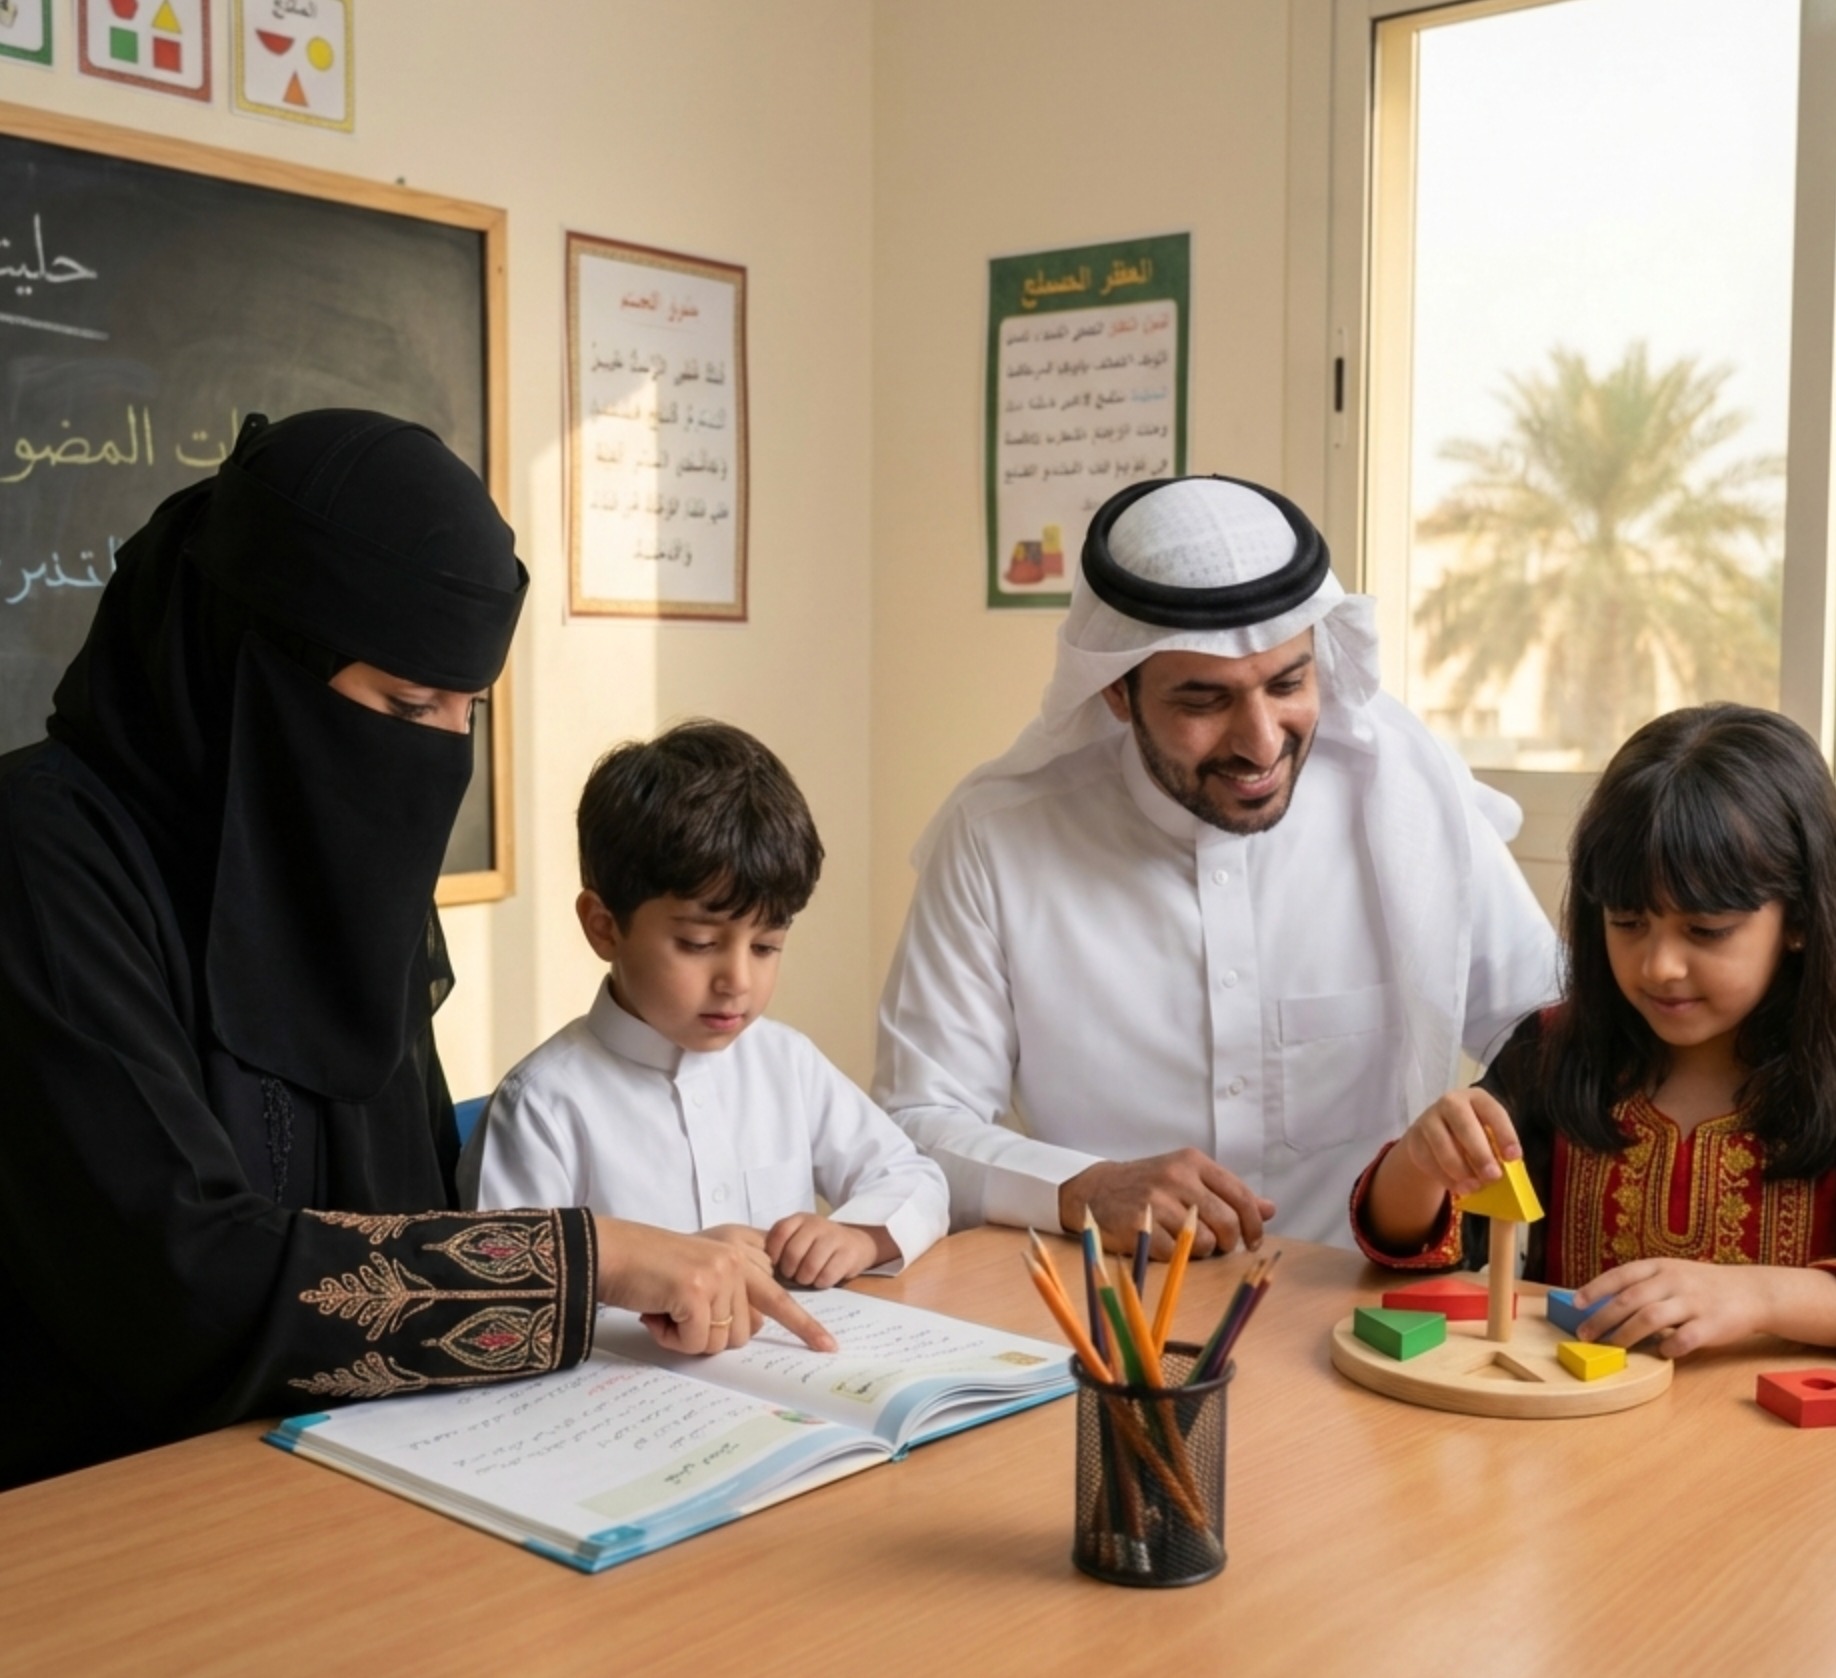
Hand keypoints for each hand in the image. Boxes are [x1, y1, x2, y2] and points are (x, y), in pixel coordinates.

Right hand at [592, 1216, 836, 1354]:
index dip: (804, 1327)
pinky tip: (656, 1313)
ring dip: (687, 1338)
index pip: (781, 1297)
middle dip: (708, 1337)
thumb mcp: (699, 1275)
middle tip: (679, 1315)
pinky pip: (695, 1343)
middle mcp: (736, 1260)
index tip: (828, 1347)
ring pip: (720, 1342)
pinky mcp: (697, 1290)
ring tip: (665, 1310)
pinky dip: (671, 1338)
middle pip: (745, 1334)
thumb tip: (753, 1329)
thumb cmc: (649, 1269)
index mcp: (741, 1254)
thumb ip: (731, 1293)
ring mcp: (719, 1273)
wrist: (611, 1252)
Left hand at [765, 1213, 889, 1287]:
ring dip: (805, 1279)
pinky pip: (827, 1275)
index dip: (773, 1253)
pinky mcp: (848, 1253)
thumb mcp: (800, 1236)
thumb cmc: (819, 1245)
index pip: (779, 1233)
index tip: (775, 1266)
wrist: (856, 1243)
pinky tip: (822, 1279)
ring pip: (810, 1267)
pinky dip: (821, 1282)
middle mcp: (817, 1224)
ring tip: (807, 1278)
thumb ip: (782, 1245)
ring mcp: (834, 1237)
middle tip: (793, 1276)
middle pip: (793, 1253)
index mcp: (800, 1219)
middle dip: (790, 1271)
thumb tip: (760, 1268)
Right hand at [1057, 1150, 1274, 1258]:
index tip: (1252, 1241)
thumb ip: (1228, 1193)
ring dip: (1200, 1251)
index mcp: (1192, 1162)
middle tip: (1219, 1246)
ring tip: (1186, 1243)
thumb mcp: (1188, 1178)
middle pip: (1226, 1222)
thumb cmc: (1149, 1185)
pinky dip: (1174, 1256)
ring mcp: (1155, 1200)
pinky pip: (1174, 1254)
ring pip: (1203, 1242)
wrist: (1096, 1190)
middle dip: (1228, 1242)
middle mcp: (1176, 1177)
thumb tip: (1269, 1209)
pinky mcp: (1138, 1224)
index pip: (1240, 1195)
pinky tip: (1164, 1245)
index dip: (1253, 1224)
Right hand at [1394, 1088, 1519, 1200]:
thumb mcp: (1487, 1134)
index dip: (1505, 1134)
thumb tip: (1504, 1171)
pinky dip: (1445, 1177)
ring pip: (1442, 1144)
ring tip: (1475, 1187)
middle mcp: (1451, 1102)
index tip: (1514, 1157)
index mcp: (1477, 1098)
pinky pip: (1428, 1159)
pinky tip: (1459, 1187)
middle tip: (1493, 1176)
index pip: (1493, 1111)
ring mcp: (1429, 1119)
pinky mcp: (1414, 1138)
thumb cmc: (1472, 1135)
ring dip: (1461, 1169)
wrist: (1435, 1135)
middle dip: (1480, 1153)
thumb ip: (1496, 1147)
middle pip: (1464, 1125)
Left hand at [1575, 1259, 1774, 1358]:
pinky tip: (1660, 1353)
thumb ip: (1642, 1286)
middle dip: (1602, 1319)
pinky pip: (1684, 1338)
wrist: (1751, 1292)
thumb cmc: (1700, 1286)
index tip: (1575, 1304)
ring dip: (1626, 1335)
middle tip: (1585, 1335)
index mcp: (1660, 1267)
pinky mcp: (1713, 1324)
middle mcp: (1674, 1280)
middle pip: (1629, 1300)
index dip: (1595, 1289)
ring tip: (1612, 1347)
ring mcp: (1694, 1302)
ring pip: (1650, 1318)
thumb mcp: (1670, 1274)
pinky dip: (1668, 1347)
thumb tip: (1601, 1305)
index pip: (1620, 1275)